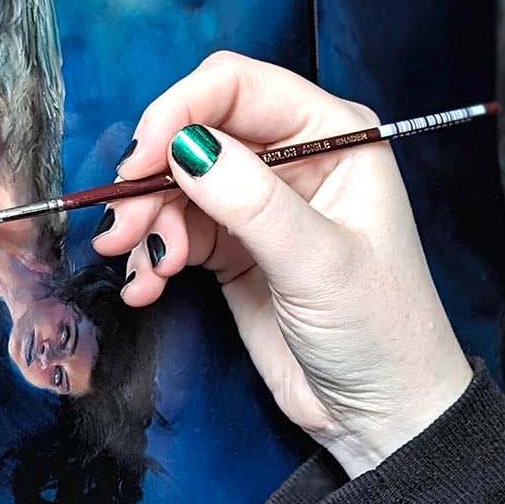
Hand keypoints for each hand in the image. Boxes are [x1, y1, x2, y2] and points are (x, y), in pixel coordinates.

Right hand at [93, 52, 472, 477]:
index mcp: (333, 135)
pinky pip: (174, 230)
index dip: (180, 111)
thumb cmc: (381, 331)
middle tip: (122, 227)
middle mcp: (293, 156)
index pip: (239, 86)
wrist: (382, 417)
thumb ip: (250, 201)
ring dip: (144, 222)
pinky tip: (147, 287)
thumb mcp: (317, 262)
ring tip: (139, 268)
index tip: (139, 160)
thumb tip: (184, 146)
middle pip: (195, 132)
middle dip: (152, 176)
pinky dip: (151, 254)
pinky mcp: (232, 246)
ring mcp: (259, 202)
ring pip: (175, 183)